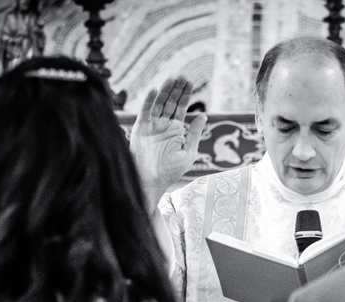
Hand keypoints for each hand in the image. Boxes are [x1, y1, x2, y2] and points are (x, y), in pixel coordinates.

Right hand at [131, 77, 206, 205]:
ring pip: (158, 103)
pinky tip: (154, 90)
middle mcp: (163, 125)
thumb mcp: (188, 152)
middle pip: (170, 102)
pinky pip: (145, 112)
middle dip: (176, 90)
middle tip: (183, 77)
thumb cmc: (171, 170)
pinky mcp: (141, 128)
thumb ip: (194, 133)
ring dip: (165, 91)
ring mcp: (152, 126)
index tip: (190, 82)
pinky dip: (149, 101)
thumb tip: (203, 115)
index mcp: (176, 130)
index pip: (181, 108)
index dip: (185, 95)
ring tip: (172, 79)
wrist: (152, 180)